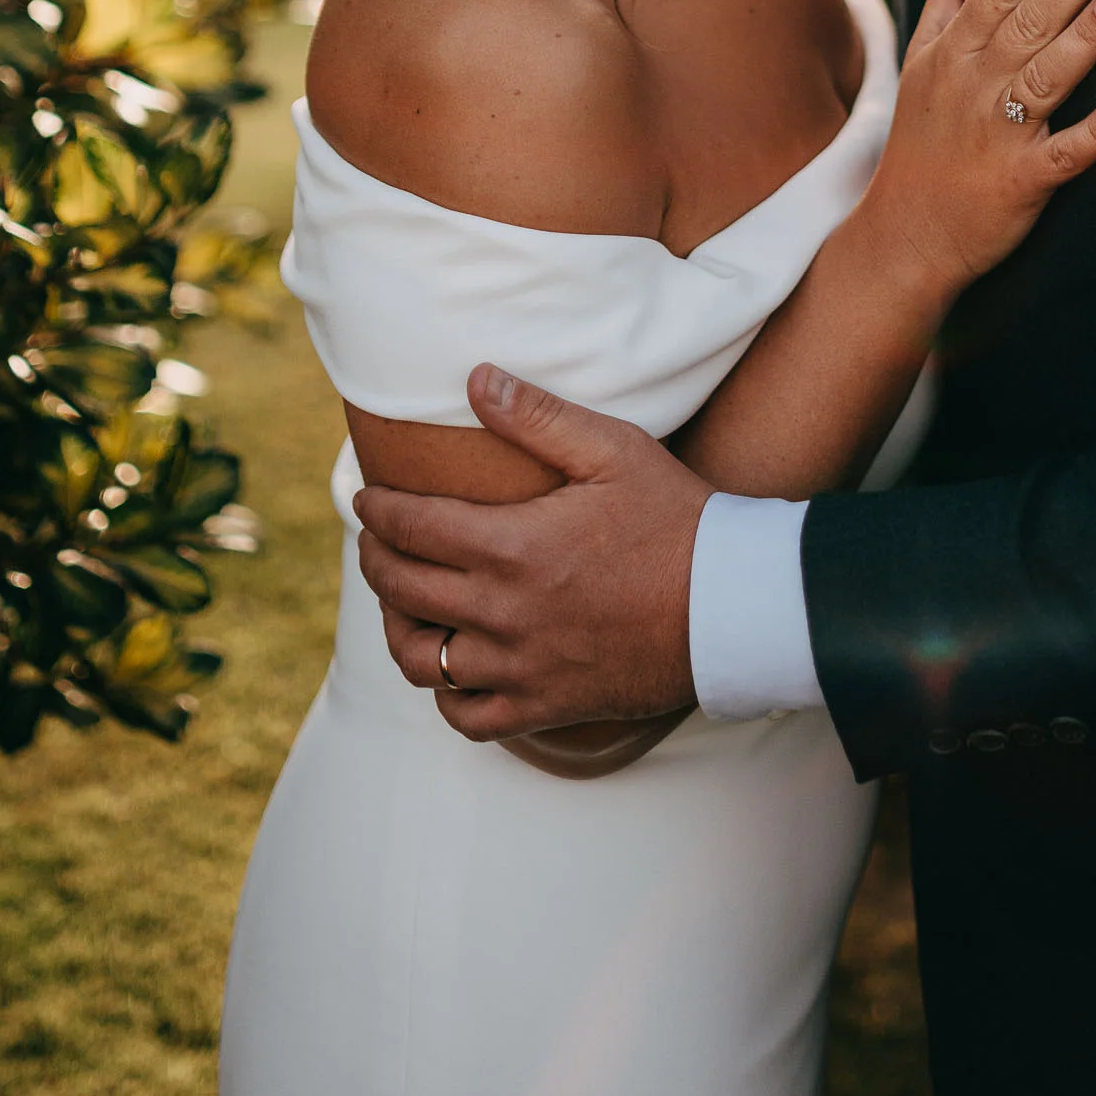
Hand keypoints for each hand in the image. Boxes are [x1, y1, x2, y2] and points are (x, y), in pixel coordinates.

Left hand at [354, 364, 707, 738]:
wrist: (730, 607)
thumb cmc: (676, 519)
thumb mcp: (613, 450)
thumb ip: (538, 415)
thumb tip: (474, 379)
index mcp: (512, 547)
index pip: (411, 527)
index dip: (378, 510)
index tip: (366, 498)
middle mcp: (503, 613)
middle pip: (403, 590)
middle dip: (376, 560)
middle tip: (375, 540)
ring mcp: (520, 668)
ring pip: (422, 661)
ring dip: (399, 629)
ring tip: (403, 605)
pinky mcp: (544, 706)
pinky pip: (467, 717)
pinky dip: (447, 695)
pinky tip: (453, 667)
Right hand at [863, 0, 1095, 297]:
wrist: (906, 234)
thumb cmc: (921, 141)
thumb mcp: (919, 61)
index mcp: (951, 52)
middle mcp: (973, 86)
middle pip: (1026, 22)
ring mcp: (998, 134)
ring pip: (1046, 76)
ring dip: (1085, 37)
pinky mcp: (1022, 180)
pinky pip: (1065, 152)